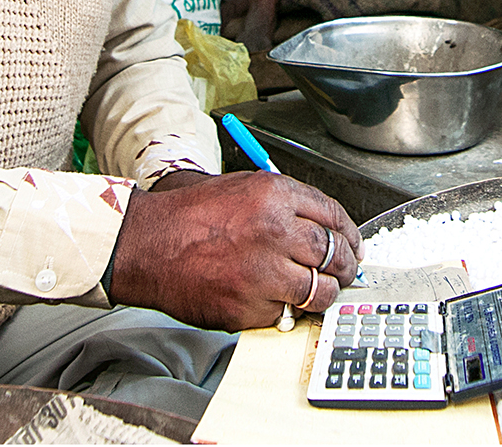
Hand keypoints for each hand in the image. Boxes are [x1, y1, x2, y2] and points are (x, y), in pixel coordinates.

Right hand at [109, 171, 362, 330]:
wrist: (147, 245)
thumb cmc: (189, 216)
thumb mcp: (241, 188)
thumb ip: (283, 203)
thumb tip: (323, 228)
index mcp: (274, 195)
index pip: (334, 215)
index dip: (350, 233)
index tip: (354, 245)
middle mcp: (274, 231)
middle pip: (333, 253)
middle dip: (346, 266)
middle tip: (346, 272)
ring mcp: (262, 272)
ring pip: (318, 290)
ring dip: (324, 293)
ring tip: (319, 292)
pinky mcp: (248, 307)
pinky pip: (286, 313)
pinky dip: (286, 310)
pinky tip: (279, 301)